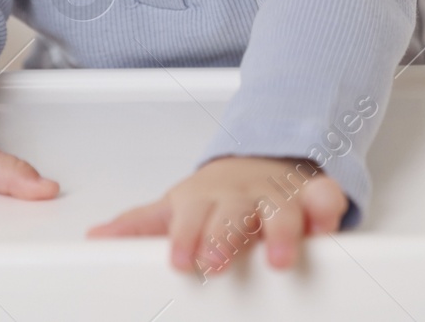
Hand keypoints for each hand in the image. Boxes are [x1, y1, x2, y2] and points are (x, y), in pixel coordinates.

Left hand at [84, 155, 347, 276]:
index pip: (191, 217)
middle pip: (234, 214)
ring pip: (282, 207)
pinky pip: (325, 195)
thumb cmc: (213, 198)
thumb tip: (95, 238)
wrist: (259, 161)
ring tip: (281, 260)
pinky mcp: (312, 195)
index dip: (186, 237)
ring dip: (282, 230)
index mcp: (204, 200)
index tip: (182, 260)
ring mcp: (277, 194)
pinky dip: (328, 206)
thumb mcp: (175, 209)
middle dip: (226, 237)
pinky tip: (329, 223)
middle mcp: (241, 196)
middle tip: (217, 262)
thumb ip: (140, 226)